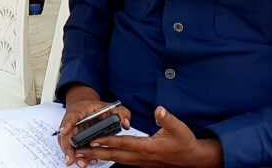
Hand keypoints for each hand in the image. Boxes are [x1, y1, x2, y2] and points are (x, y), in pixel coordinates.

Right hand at [58, 85, 132, 166]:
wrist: (87, 108)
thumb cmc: (96, 108)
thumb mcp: (110, 107)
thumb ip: (120, 113)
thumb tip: (125, 123)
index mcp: (79, 111)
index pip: (71, 116)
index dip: (67, 123)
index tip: (65, 131)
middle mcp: (72, 122)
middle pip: (65, 135)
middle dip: (67, 148)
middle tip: (72, 159)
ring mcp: (71, 132)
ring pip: (67, 144)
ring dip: (71, 154)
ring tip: (82, 163)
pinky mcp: (74, 139)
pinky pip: (72, 148)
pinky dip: (77, 156)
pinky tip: (85, 162)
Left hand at [74, 106, 222, 167]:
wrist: (193, 159)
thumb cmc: (185, 142)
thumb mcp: (180, 128)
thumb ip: (168, 119)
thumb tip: (158, 110)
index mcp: (149, 147)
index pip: (125, 144)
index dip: (109, 142)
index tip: (93, 140)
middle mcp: (142, 157)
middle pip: (116, 155)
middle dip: (96, 153)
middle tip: (78, 151)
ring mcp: (141, 161)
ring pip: (117, 160)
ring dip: (99, 157)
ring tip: (82, 154)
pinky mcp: (141, 162)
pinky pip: (122, 161)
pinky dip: (109, 158)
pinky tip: (99, 155)